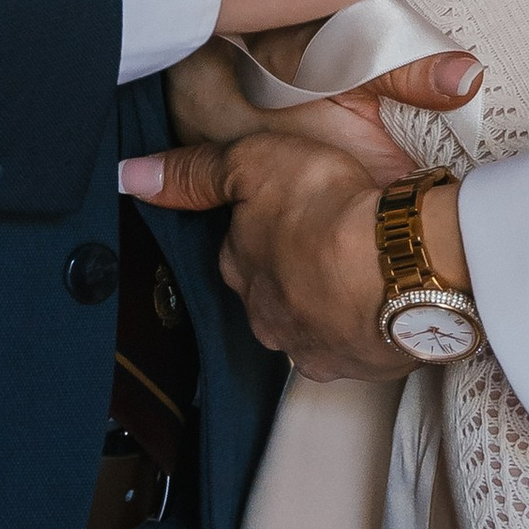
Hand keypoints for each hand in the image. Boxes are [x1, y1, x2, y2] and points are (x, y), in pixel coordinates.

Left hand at [123, 54, 480, 380]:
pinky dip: (367, 326)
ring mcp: (314, 347)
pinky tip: (386, 304)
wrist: (397, 267)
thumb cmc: (326, 209)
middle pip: (272, 295)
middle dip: (291, 274)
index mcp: (241, 271)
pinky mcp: (361, 365)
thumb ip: (197, 173)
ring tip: (361, 272)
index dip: (260, 231)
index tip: (285, 214)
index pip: (237, 252)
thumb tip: (131, 176)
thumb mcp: (253, 164)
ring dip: (329, 304)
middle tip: (325, 242)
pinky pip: (357, 346)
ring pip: (312, 325)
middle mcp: (268, 319)